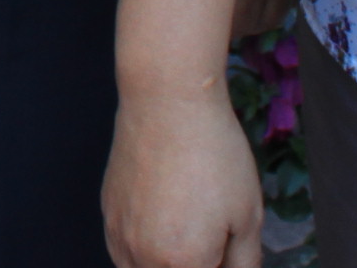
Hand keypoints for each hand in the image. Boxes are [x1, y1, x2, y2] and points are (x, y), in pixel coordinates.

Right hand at [105, 85, 263, 267]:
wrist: (167, 104)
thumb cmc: (213, 155)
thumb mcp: (248, 216)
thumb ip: (245, 263)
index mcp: (183, 263)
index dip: (220, 264)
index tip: (225, 251)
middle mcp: (143, 258)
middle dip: (196, 263)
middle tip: (215, 241)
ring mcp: (119, 236)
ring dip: (167, 264)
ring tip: (189, 233)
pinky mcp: (108, 215)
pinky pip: (123, 254)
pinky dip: (143, 253)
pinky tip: (165, 226)